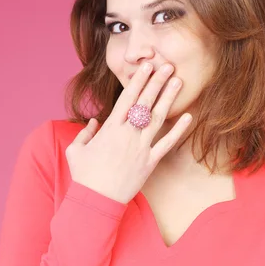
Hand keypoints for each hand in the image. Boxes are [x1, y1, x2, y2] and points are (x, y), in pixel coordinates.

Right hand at [65, 62, 192, 203]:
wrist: (97, 200)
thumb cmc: (84, 176)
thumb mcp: (76, 150)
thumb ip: (85, 133)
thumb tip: (94, 122)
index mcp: (110, 129)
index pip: (127, 98)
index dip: (138, 81)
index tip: (147, 67)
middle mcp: (128, 134)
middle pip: (145, 103)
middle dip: (157, 82)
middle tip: (167, 65)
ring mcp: (141, 148)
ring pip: (157, 118)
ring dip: (168, 98)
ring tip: (178, 81)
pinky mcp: (150, 162)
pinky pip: (166, 143)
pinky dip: (178, 130)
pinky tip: (188, 117)